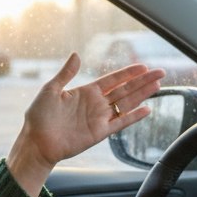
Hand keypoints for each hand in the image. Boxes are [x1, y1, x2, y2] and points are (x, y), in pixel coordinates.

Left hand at [6, 53, 163, 196]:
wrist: (37, 142)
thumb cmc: (39, 116)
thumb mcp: (50, 89)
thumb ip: (66, 73)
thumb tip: (76, 54)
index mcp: (85, 91)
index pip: (113, 79)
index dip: (128, 73)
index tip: (143, 66)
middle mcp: (96, 104)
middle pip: (125, 89)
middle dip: (142, 81)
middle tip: (160, 72)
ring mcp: (99, 118)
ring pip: (126, 103)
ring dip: (142, 94)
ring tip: (158, 85)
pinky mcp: (100, 132)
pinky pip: (121, 122)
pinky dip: (134, 116)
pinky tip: (147, 109)